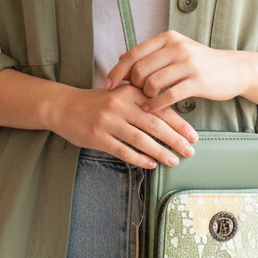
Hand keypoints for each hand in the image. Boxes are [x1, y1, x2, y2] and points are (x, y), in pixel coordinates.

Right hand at [48, 82, 197, 169]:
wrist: (64, 106)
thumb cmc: (97, 102)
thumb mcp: (120, 94)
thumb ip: (142, 102)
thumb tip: (171, 120)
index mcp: (129, 93)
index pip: (160, 108)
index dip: (179, 123)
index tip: (193, 135)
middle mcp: (120, 105)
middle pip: (154, 124)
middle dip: (175, 139)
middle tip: (190, 151)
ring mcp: (108, 122)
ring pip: (140, 139)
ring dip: (160, 151)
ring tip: (174, 160)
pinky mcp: (98, 137)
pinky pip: (123, 150)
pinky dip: (138, 158)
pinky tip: (150, 164)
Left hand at [106, 32, 249, 115]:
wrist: (233, 69)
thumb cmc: (200, 62)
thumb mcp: (176, 50)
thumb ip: (151, 53)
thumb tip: (122, 57)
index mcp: (168, 38)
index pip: (134, 53)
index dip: (118, 70)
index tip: (108, 84)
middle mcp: (177, 48)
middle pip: (140, 69)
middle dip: (132, 86)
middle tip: (134, 95)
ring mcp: (188, 64)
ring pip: (152, 83)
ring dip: (144, 96)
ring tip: (146, 102)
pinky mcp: (198, 81)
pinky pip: (169, 96)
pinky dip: (156, 105)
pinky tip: (151, 110)